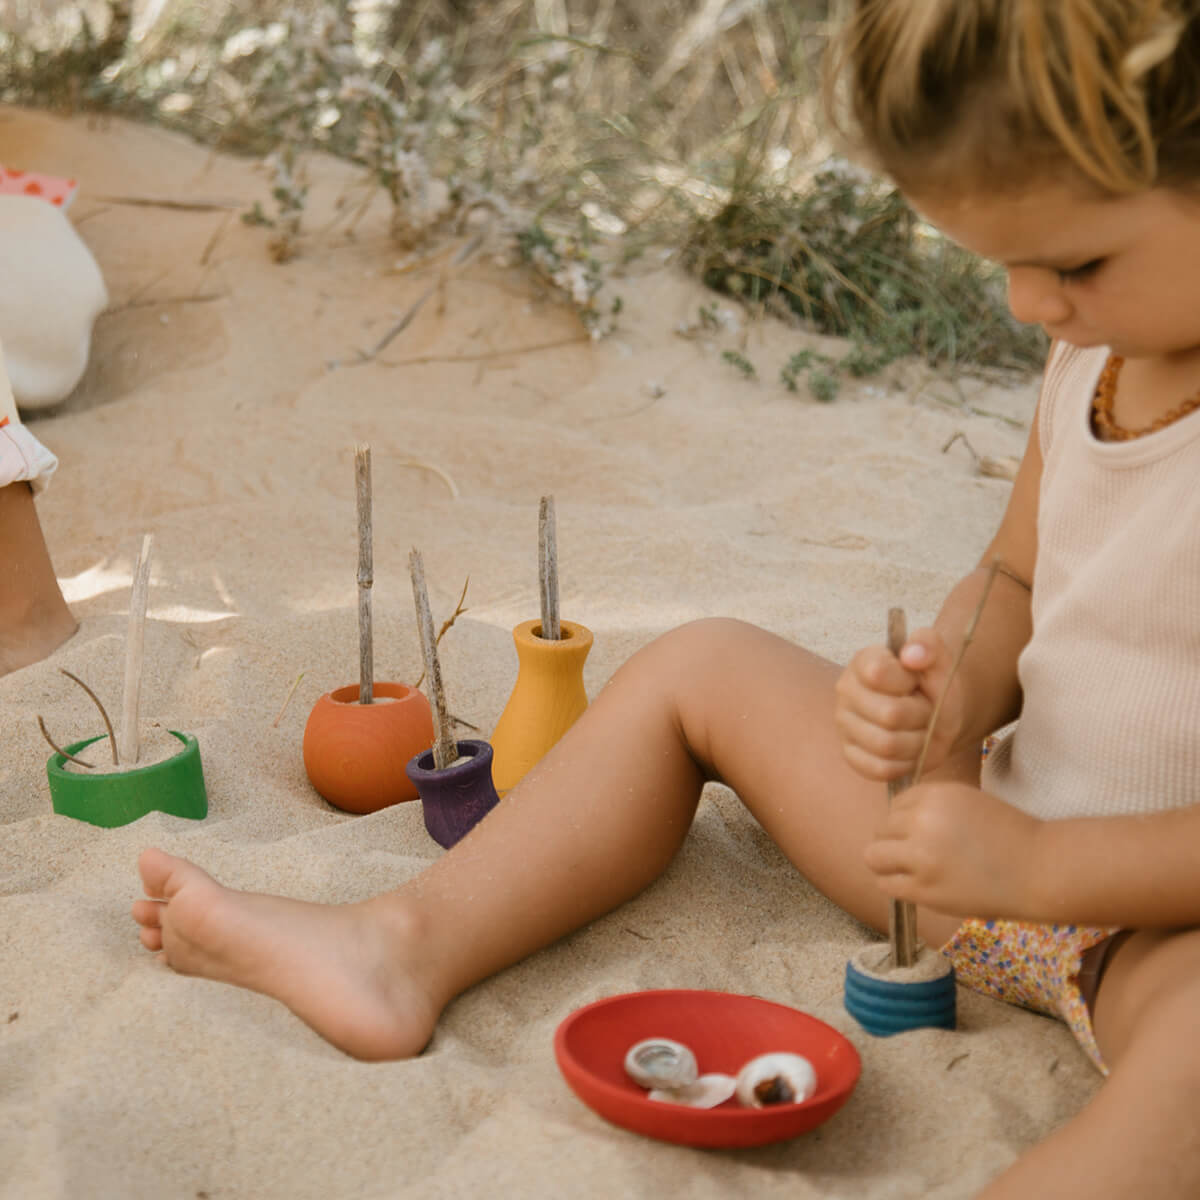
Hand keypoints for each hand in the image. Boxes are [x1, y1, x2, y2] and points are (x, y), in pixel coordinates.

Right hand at [833, 628, 965, 782]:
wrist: (936, 714)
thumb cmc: (934, 684)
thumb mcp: (940, 659)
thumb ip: (929, 644)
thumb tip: (912, 655)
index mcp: (863, 662)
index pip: (878, 674)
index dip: (907, 682)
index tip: (916, 681)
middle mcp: (846, 691)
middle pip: (889, 714)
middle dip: (921, 716)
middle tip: (926, 710)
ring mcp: (845, 725)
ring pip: (886, 745)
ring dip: (917, 742)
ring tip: (921, 730)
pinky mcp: (850, 754)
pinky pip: (880, 768)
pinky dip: (904, 764)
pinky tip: (910, 750)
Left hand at [864, 781, 1040, 918]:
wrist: (1040, 869)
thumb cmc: (1008, 836)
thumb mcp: (967, 803)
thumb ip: (930, 807)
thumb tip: (889, 821)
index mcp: (936, 794)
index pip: (896, 804)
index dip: (906, 820)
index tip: (926, 834)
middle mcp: (924, 820)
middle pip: (882, 828)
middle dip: (896, 841)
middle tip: (921, 856)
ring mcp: (921, 856)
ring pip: (874, 855)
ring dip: (886, 863)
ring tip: (910, 870)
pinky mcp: (925, 888)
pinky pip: (886, 884)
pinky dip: (895, 885)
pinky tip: (916, 885)